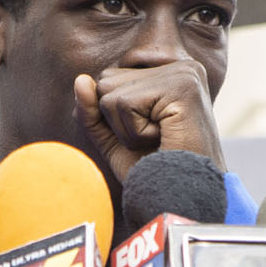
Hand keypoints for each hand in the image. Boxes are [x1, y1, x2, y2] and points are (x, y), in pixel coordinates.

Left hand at [74, 61, 223, 185]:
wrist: (183, 199)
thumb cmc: (155, 172)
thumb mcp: (115, 139)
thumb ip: (93, 110)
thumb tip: (80, 80)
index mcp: (170, 73)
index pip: (110, 80)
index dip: (116, 118)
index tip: (151, 136)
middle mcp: (181, 67)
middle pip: (106, 83)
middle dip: (118, 122)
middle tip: (155, 140)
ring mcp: (184, 74)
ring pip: (111, 94)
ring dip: (126, 130)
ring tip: (160, 140)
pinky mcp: (182, 87)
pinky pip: (124, 104)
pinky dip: (134, 132)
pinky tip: (164, 139)